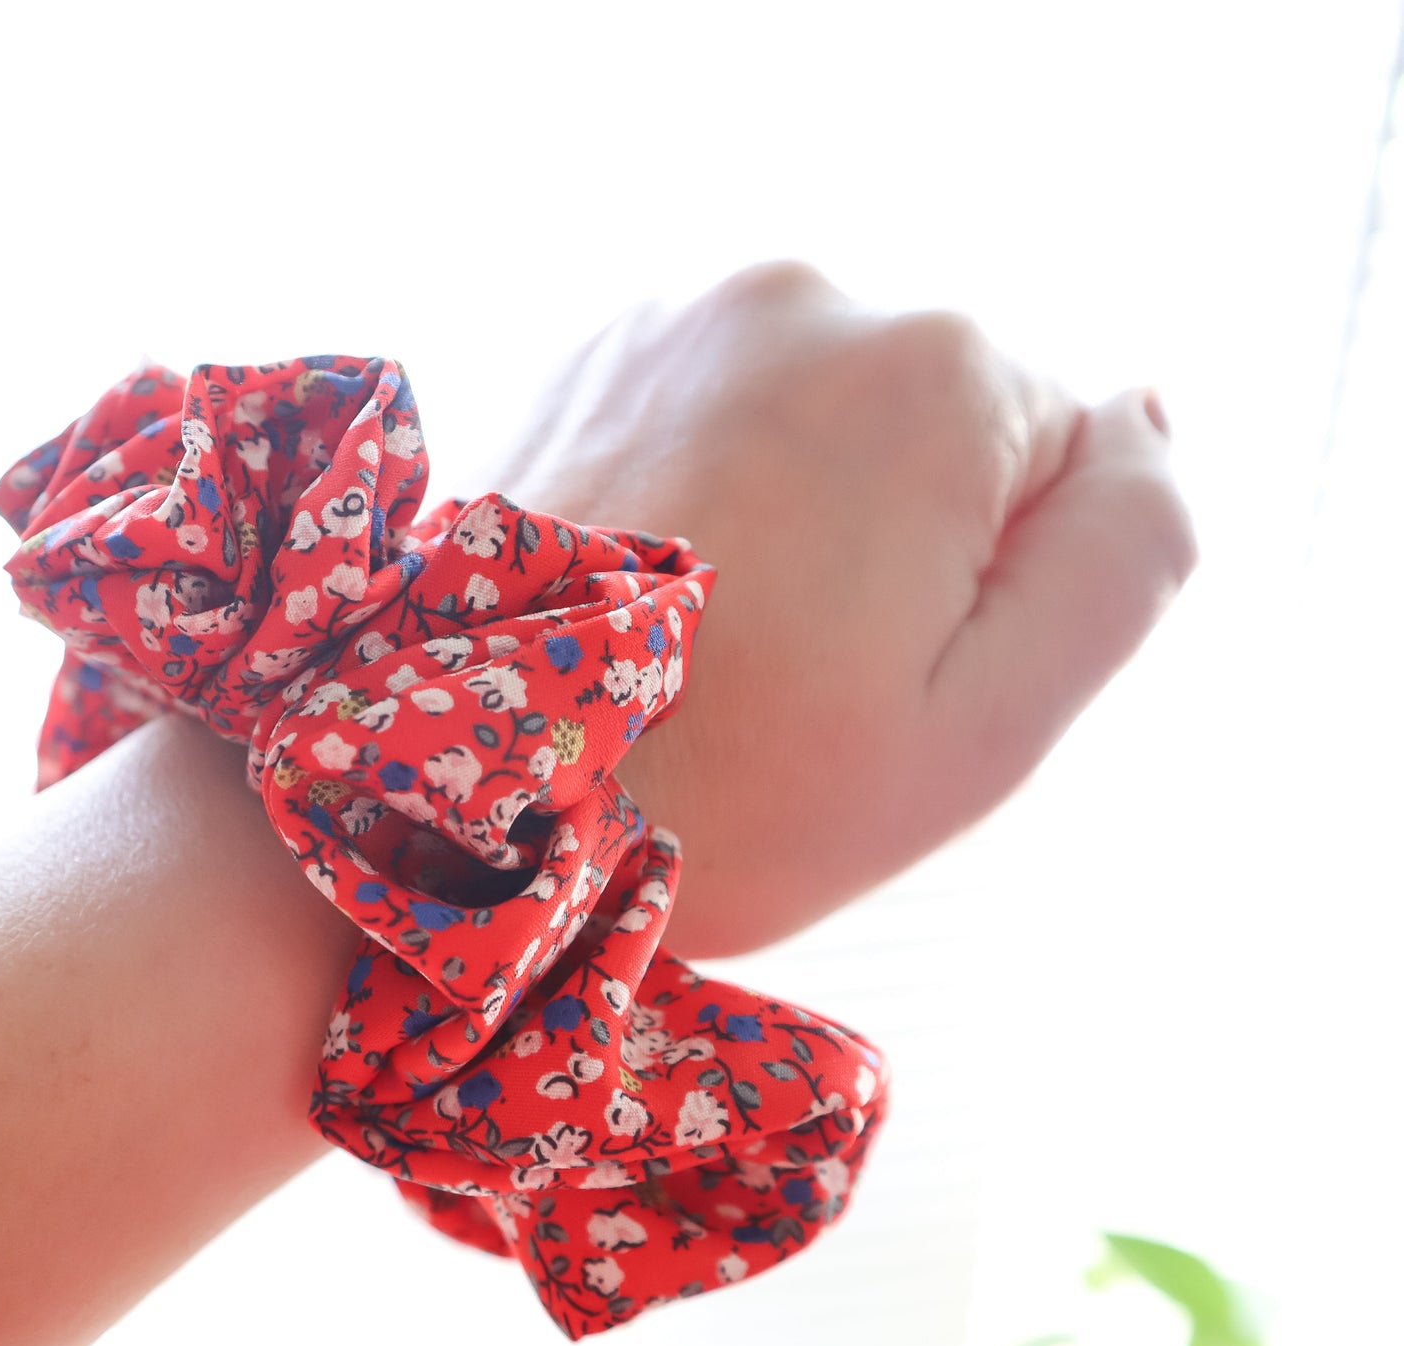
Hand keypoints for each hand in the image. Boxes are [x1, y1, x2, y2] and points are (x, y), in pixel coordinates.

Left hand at [484, 263, 1195, 956]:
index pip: (1067, 468)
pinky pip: (726, 415)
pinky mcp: (593, 351)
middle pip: (944, 429)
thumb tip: (1145, 415)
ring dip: (802, 519)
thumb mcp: (982, 727)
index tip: (877, 671)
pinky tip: (651, 595)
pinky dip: (715, 494)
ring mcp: (680, 314)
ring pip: (833, 421)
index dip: (988, 595)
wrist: (448, 797)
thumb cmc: (725, 795)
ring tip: (708, 638)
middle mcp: (805, 299)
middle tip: (787, 669)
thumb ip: (1120, 558)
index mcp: (935, 375)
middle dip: (898, 546)